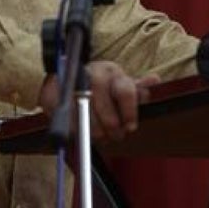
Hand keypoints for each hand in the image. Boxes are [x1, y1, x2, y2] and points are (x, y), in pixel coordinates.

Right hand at [36, 61, 159, 140]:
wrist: (64, 78)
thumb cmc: (100, 85)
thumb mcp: (119, 83)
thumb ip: (136, 87)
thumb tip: (154, 80)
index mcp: (111, 72)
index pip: (125, 92)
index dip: (129, 112)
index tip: (130, 126)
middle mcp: (94, 75)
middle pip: (107, 113)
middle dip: (112, 128)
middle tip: (115, 135)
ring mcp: (72, 86)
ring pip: (89, 122)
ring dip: (95, 133)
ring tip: (99, 133)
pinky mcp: (54, 96)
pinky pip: (68, 123)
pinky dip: (75, 131)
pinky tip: (81, 129)